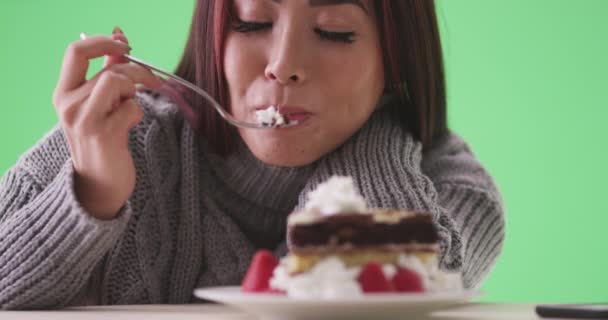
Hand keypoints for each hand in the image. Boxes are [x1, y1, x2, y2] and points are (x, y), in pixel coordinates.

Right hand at [52, 27, 161, 219]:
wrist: (98, 185)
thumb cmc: (101, 141)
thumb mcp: (97, 103)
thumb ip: (107, 72)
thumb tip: (119, 40)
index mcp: (63, 93)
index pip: (76, 52)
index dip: (102, 42)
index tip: (124, 44)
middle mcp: (69, 105)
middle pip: (109, 70)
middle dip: (137, 72)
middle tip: (152, 81)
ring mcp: (85, 120)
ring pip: (118, 83)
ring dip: (134, 93)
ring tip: (129, 108)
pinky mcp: (104, 134)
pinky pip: (131, 108)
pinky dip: (137, 114)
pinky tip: (129, 127)